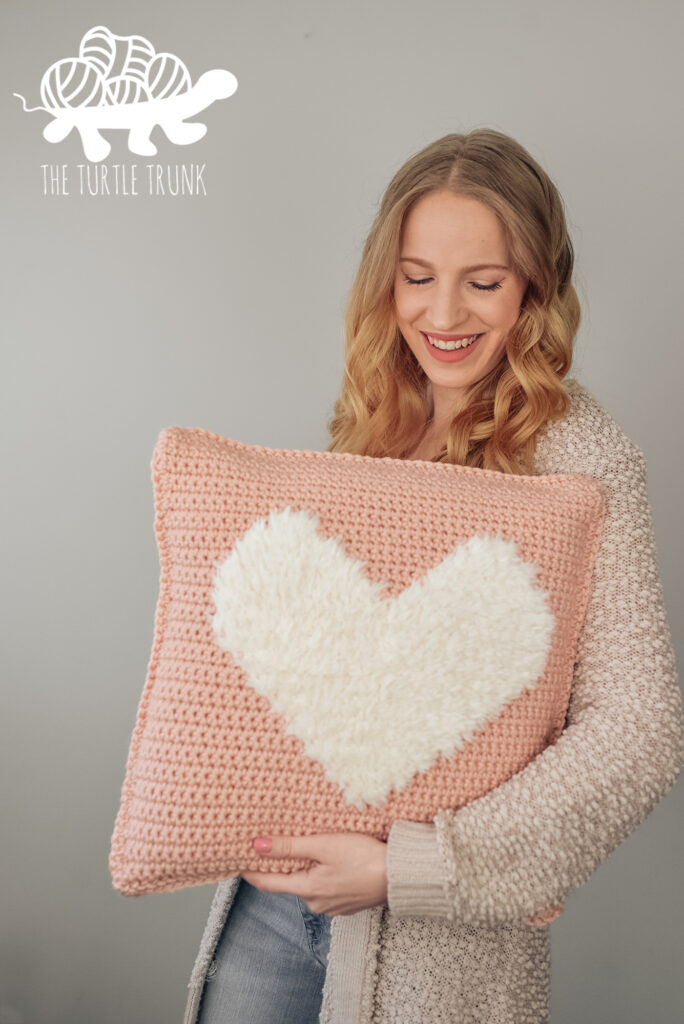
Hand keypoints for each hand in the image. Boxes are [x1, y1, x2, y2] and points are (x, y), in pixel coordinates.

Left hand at [240, 832, 387, 916]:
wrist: (401, 875)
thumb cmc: (365, 858)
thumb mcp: (324, 845)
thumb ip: (290, 846)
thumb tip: (257, 847)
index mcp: (308, 890)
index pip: (268, 883)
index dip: (251, 872)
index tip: (237, 862)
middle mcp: (317, 903)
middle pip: (290, 882)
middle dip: (282, 865)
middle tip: (274, 844)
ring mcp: (334, 906)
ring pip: (310, 885)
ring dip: (306, 869)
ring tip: (308, 848)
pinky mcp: (348, 902)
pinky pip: (327, 888)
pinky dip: (324, 875)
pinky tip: (333, 862)